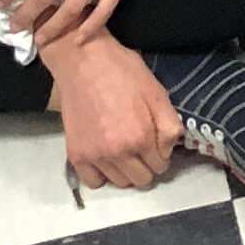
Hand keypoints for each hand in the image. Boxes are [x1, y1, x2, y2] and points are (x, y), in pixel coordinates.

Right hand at [45, 30, 181, 192]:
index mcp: (140, 137)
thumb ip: (169, 125)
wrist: (82, 61)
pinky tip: (105, 157)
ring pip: (119, 183)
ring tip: (124, 150)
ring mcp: (95, 156)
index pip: (160, 166)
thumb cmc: (121, 71)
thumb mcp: (155, 91)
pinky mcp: (76, 155)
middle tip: (142, 147)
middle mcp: (118, 153)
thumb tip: (168, 150)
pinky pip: (94, 182)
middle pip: (141, 180)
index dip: (161, 154)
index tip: (156, 143)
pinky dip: (102, 174)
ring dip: (126, 171)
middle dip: (147, 166)